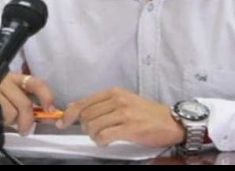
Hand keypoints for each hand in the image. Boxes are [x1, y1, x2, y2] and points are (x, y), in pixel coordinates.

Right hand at [0, 72, 55, 134]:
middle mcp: (4, 79)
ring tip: (1, 119)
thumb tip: (50, 115)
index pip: (35, 83)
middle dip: (27, 120)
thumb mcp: (12, 100)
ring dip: (8, 121)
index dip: (46, 96)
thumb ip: (29, 106)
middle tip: (24, 129)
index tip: (51, 109)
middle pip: (25, 103)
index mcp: (15, 78)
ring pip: (11, 112)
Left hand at [56, 87, 184, 147]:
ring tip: (102, 137)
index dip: (69, 114)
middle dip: (85, 128)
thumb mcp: (124, 102)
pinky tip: (106, 141)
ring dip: (94, 136)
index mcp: (114, 92)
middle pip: (86, 116)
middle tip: (95, 132)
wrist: (171, 122)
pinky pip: (105, 135)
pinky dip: (101, 141)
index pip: (84, 102)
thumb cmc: (147, 114)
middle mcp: (118, 100)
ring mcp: (124, 113)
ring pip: (93, 126)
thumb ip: (102, 104)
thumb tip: (76, 107)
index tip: (62, 122)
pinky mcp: (130, 127)